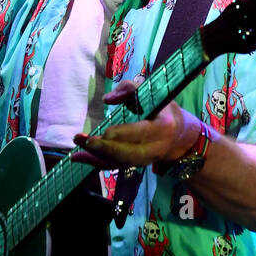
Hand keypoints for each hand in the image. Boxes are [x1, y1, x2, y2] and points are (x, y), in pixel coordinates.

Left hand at [72, 79, 198, 170]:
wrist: (180, 135)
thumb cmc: (162, 108)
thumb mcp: (152, 92)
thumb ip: (129, 89)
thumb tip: (107, 99)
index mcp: (163, 126)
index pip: (143, 132)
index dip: (125, 134)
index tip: (105, 132)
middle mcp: (156, 147)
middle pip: (130, 154)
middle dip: (107, 149)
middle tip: (85, 141)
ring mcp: (146, 160)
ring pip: (121, 163)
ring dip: (97, 157)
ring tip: (76, 150)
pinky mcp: (135, 165)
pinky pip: (115, 166)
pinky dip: (96, 162)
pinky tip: (78, 157)